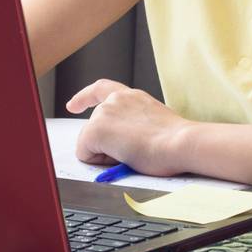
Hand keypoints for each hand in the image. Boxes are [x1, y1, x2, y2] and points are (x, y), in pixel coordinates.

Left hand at [65, 79, 191, 176]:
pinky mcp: (95, 130)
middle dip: (105, 144)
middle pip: (94, 127)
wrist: (179, 142)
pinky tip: (121, 158)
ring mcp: (103, 113)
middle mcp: (115, 100)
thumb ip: (134, 124)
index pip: (102, 89)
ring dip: (106, 154)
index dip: (83, 98)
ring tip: (133, 153)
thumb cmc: (175, 140)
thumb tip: (124, 141)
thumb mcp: (152, 123)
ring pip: (90, 142)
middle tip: (133, 152)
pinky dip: (99, 162)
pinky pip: (85, 154)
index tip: (72, 106)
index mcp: (132, 97)